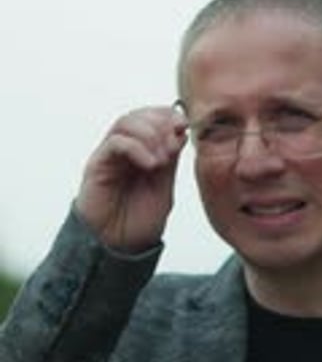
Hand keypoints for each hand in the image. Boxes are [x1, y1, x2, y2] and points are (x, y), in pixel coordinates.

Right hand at [76, 106, 187, 251]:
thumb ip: (170, 161)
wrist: (119, 247)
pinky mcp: (97, 166)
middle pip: (138, 115)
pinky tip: (151, 165)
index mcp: (142, 152)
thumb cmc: (139, 221)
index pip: (152, 118)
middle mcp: (124, 150)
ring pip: (125, 123)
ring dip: (150, 134)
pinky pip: (115, 142)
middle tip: (173, 144)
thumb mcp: (164, 186)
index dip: (169, 115)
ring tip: (162, 159)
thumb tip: (180, 132)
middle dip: (161, 123)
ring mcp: (109, 156)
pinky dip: (136, 147)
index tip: (184, 125)